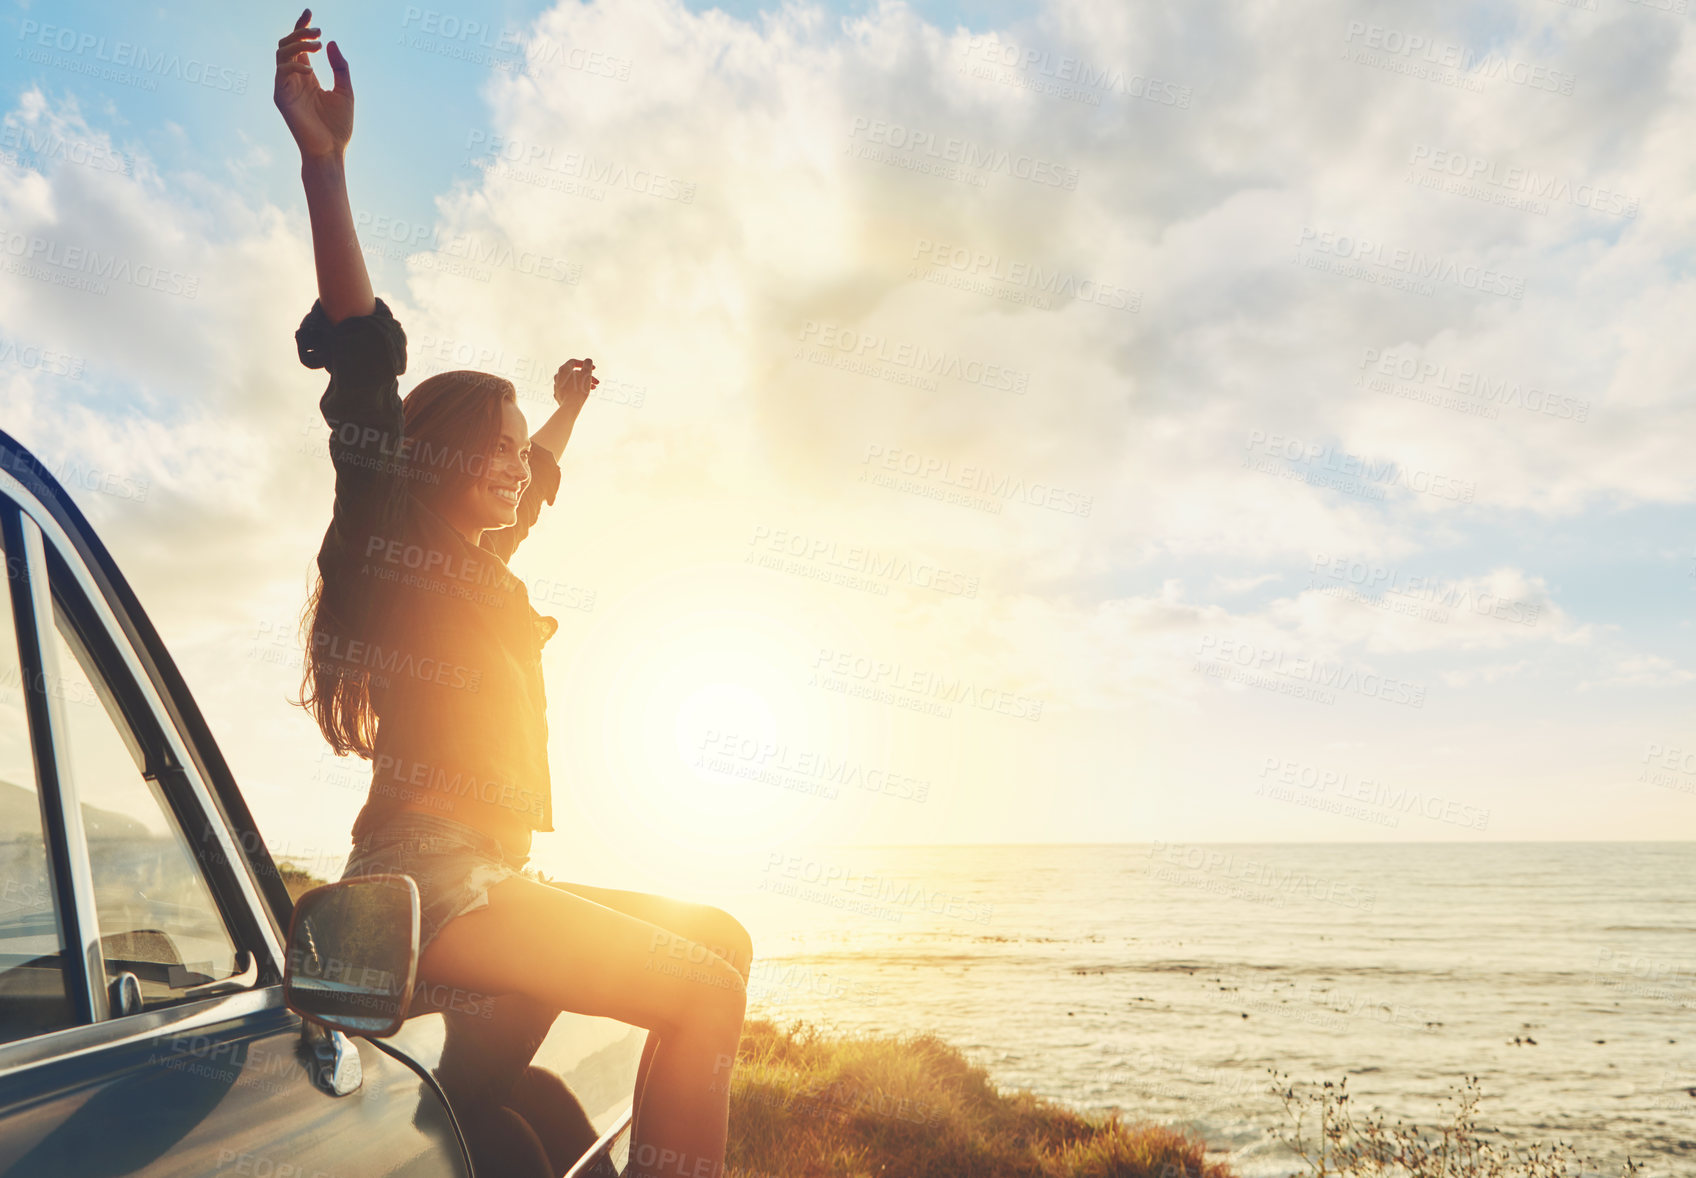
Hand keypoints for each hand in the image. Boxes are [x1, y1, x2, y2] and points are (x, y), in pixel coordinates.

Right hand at [274, 8, 353, 159]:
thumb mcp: (345, 91)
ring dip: (298, 44)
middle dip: (300, 33)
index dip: (302, 27)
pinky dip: (295, 66)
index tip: (309, 12)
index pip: (300, 46)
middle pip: (287, 44)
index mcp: (307, 77)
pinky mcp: (282, 97)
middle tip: (319, 32)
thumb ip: (340, 67)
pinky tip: (312, 70)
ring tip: (317, 44)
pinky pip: (282, 72)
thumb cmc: (338, 126)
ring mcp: (286, 87)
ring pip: (281, 53)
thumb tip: (332, 42)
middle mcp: (294, 79)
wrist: (332, 151)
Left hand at [553, 359, 597, 411]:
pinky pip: (568, 390)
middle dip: (587, 377)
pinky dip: (576, 390)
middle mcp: (558, 376)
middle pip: (574, 373)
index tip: (593, 369)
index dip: (585, 364)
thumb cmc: (579, 389)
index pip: (574, 362)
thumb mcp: (586, 373)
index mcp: (563, 369)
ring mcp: (557, 386)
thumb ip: (588, 364)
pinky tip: (582, 393)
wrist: (570, 406)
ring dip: (583, 383)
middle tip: (596, 382)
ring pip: (572, 382)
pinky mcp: (558, 395)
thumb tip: (588, 360)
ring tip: (593, 388)